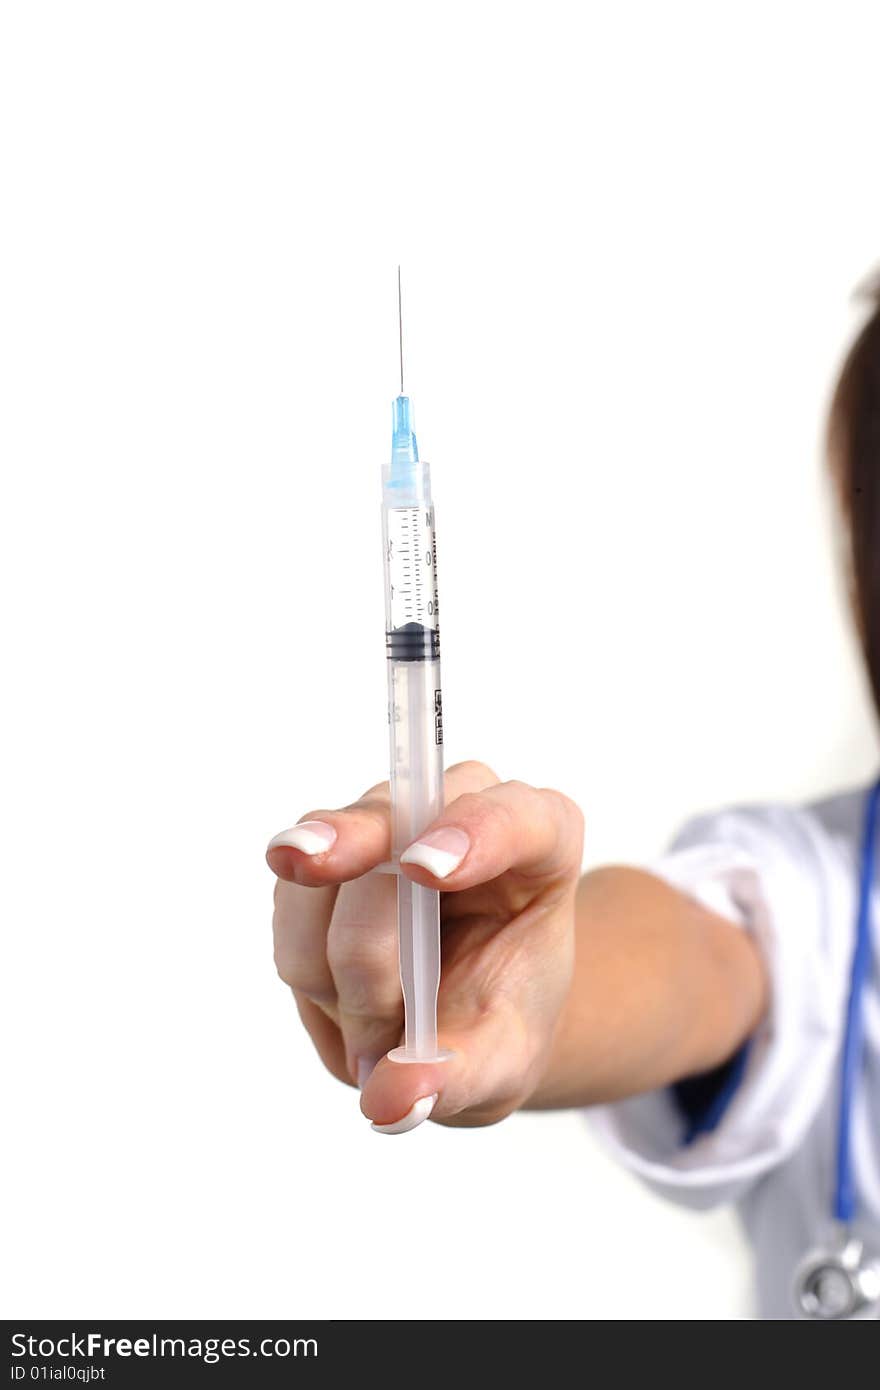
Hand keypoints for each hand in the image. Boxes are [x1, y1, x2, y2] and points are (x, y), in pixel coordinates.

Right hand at [266, 761, 583, 1132]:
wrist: (466, 1016)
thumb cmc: (501, 1020)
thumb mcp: (504, 1062)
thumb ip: (459, 1077)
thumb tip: (392, 1098)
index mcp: (541, 841)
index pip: (515, 815)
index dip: (472, 832)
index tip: (424, 871)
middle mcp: (459, 808)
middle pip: (393, 828)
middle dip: (363, 906)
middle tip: (352, 960)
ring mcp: (386, 823)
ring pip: (327, 871)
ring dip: (337, 969)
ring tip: (380, 1028)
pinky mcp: (327, 850)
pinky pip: (292, 901)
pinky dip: (309, 966)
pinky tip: (345, 1003)